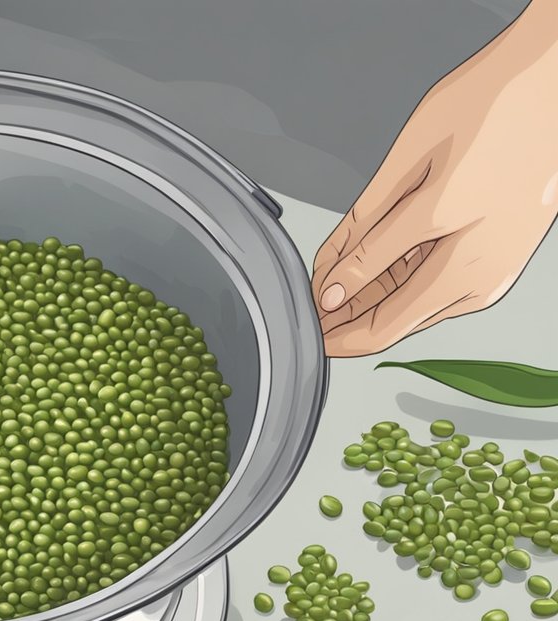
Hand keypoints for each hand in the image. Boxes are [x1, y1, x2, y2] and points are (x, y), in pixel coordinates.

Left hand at [311, 1, 557, 356]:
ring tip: (333, 284)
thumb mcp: (410, 165)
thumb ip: (364, 233)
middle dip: (346, 322)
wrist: (553, 79)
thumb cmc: (492, 105)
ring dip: (373, 304)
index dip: (330, 327)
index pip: (377, 324)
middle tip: (308, 309)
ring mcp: (499, 271)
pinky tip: (376, 268)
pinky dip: (404, 283)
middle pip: (397, 324)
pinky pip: (444, 288)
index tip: (302, 317)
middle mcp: (483, 274)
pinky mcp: (504, 260)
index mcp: (458, 252)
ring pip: (419, 309)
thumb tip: (331, 283)